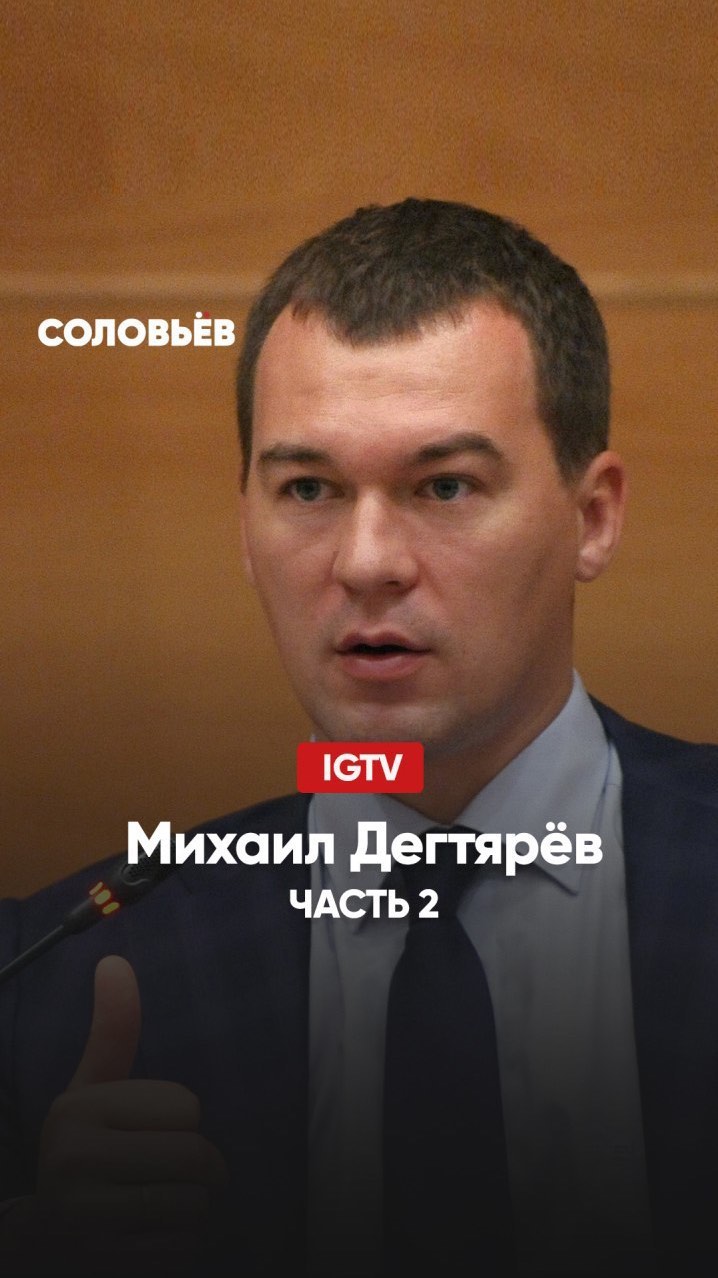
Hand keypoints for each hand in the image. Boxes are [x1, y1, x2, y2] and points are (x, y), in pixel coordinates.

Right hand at [32, 955, 226, 1274]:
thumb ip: (113, 1030)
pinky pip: (179, 1251)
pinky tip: (152, 1241)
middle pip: (195, 1157)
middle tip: (186, 1178)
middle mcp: (70, 1161)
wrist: (44, 1238)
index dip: (185, 1123)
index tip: (157, 1133)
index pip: (186, 1107)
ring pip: (193, 1207)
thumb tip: (114, 962)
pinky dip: (180, 1249)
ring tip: (167, 1208)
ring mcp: (82, 1218)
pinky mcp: (100, 1260)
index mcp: (76, 1110)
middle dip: (205, 1173)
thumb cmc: (88, 1149)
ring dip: (196, 1213)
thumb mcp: (95, 1089)